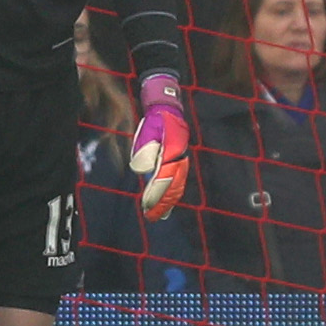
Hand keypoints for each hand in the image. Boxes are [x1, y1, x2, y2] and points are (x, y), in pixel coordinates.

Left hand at [130, 72, 190, 219]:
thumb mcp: (147, 132)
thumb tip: (143, 170)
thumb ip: (144, 151)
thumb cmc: (155, 121)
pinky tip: (168, 202)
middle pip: (173, 186)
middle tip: (153, 217)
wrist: (168, 109)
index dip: (155, 195)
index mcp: (171, 152)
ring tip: (160, 214)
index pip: (163, 178)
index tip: (147, 207)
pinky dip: (173, 193)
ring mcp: (182, 160)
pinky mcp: (180, 161)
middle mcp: (179, 158)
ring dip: (169, 201)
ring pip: (177, 185)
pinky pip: (179, 181)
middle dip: (163, 203)